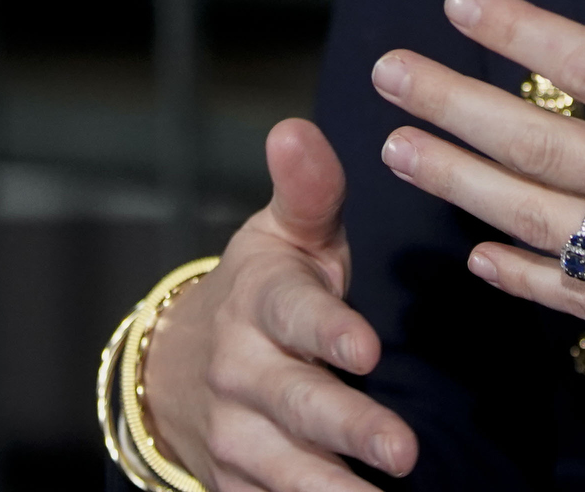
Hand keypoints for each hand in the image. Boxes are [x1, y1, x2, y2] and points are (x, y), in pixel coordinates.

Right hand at [141, 118, 419, 490]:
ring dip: (330, 488)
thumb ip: (308, 189)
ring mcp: (235, 432)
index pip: (292, 315)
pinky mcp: (236, 481)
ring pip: (282, 466)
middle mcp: (241, 370)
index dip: (327, 331)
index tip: (366, 347)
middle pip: (296, 402)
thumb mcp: (285, 233)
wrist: (182, 362)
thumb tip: (295, 128)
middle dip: (348, 426)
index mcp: (260, 301)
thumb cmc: (267, 288)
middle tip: (403, 449)